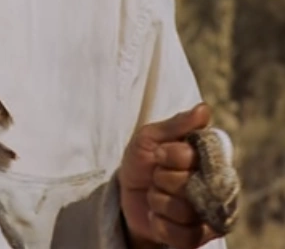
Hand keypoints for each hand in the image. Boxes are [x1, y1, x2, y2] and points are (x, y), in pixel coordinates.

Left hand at [119, 102, 218, 248]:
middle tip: (156, 176)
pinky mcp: (201, 235)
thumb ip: (176, 125)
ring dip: (159, 202)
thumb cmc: (142, 160)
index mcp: (208, 156)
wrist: (127, 195)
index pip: (200, 154)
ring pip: (187, 211)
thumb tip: (204, 108)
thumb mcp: (150, 137)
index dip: (172, 154)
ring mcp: (212, 211)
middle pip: (192, 183)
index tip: (158, 153)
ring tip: (155, 195)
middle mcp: (217, 183)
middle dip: (162, 179)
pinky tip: (156, 217)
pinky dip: (162, 226)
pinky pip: (186, 236)